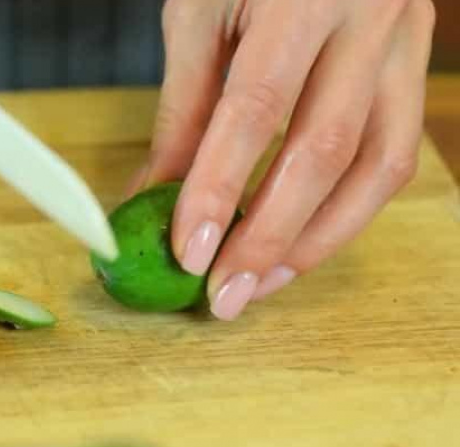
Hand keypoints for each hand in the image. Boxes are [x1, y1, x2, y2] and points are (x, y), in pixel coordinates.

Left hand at [133, 0, 435, 319]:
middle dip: (270, 236)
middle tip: (224, 295)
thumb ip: (184, 110)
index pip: (256, 109)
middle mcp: (368, 17)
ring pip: (377, 166)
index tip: (188, 252)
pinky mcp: (415, 64)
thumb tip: (154, 198)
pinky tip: (301, 239)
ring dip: (317, 239)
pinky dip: (346, 208)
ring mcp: (404, 41)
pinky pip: (392, 153)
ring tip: (261, 283)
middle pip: (326, 150)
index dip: (221, 188)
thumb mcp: (198, 17)